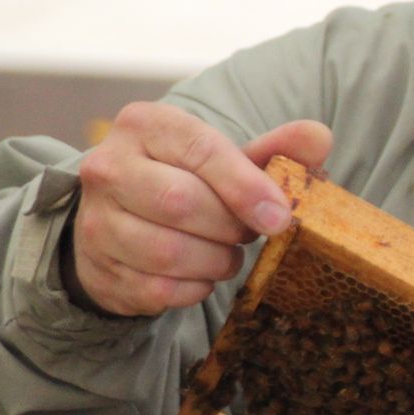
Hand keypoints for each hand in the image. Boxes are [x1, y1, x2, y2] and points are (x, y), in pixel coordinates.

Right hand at [64, 102, 331, 316]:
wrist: (123, 220)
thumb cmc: (188, 180)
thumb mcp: (230, 158)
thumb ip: (276, 149)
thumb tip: (318, 138)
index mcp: (145, 125)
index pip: (202, 151)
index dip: (247, 187)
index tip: (281, 216)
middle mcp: (108, 167)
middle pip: (181, 202)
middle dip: (230, 226)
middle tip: (249, 233)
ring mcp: (95, 220)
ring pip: (168, 252)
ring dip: (216, 261)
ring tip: (227, 253)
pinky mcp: (97, 268)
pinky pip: (159, 289)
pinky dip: (194, 288)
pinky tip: (201, 274)